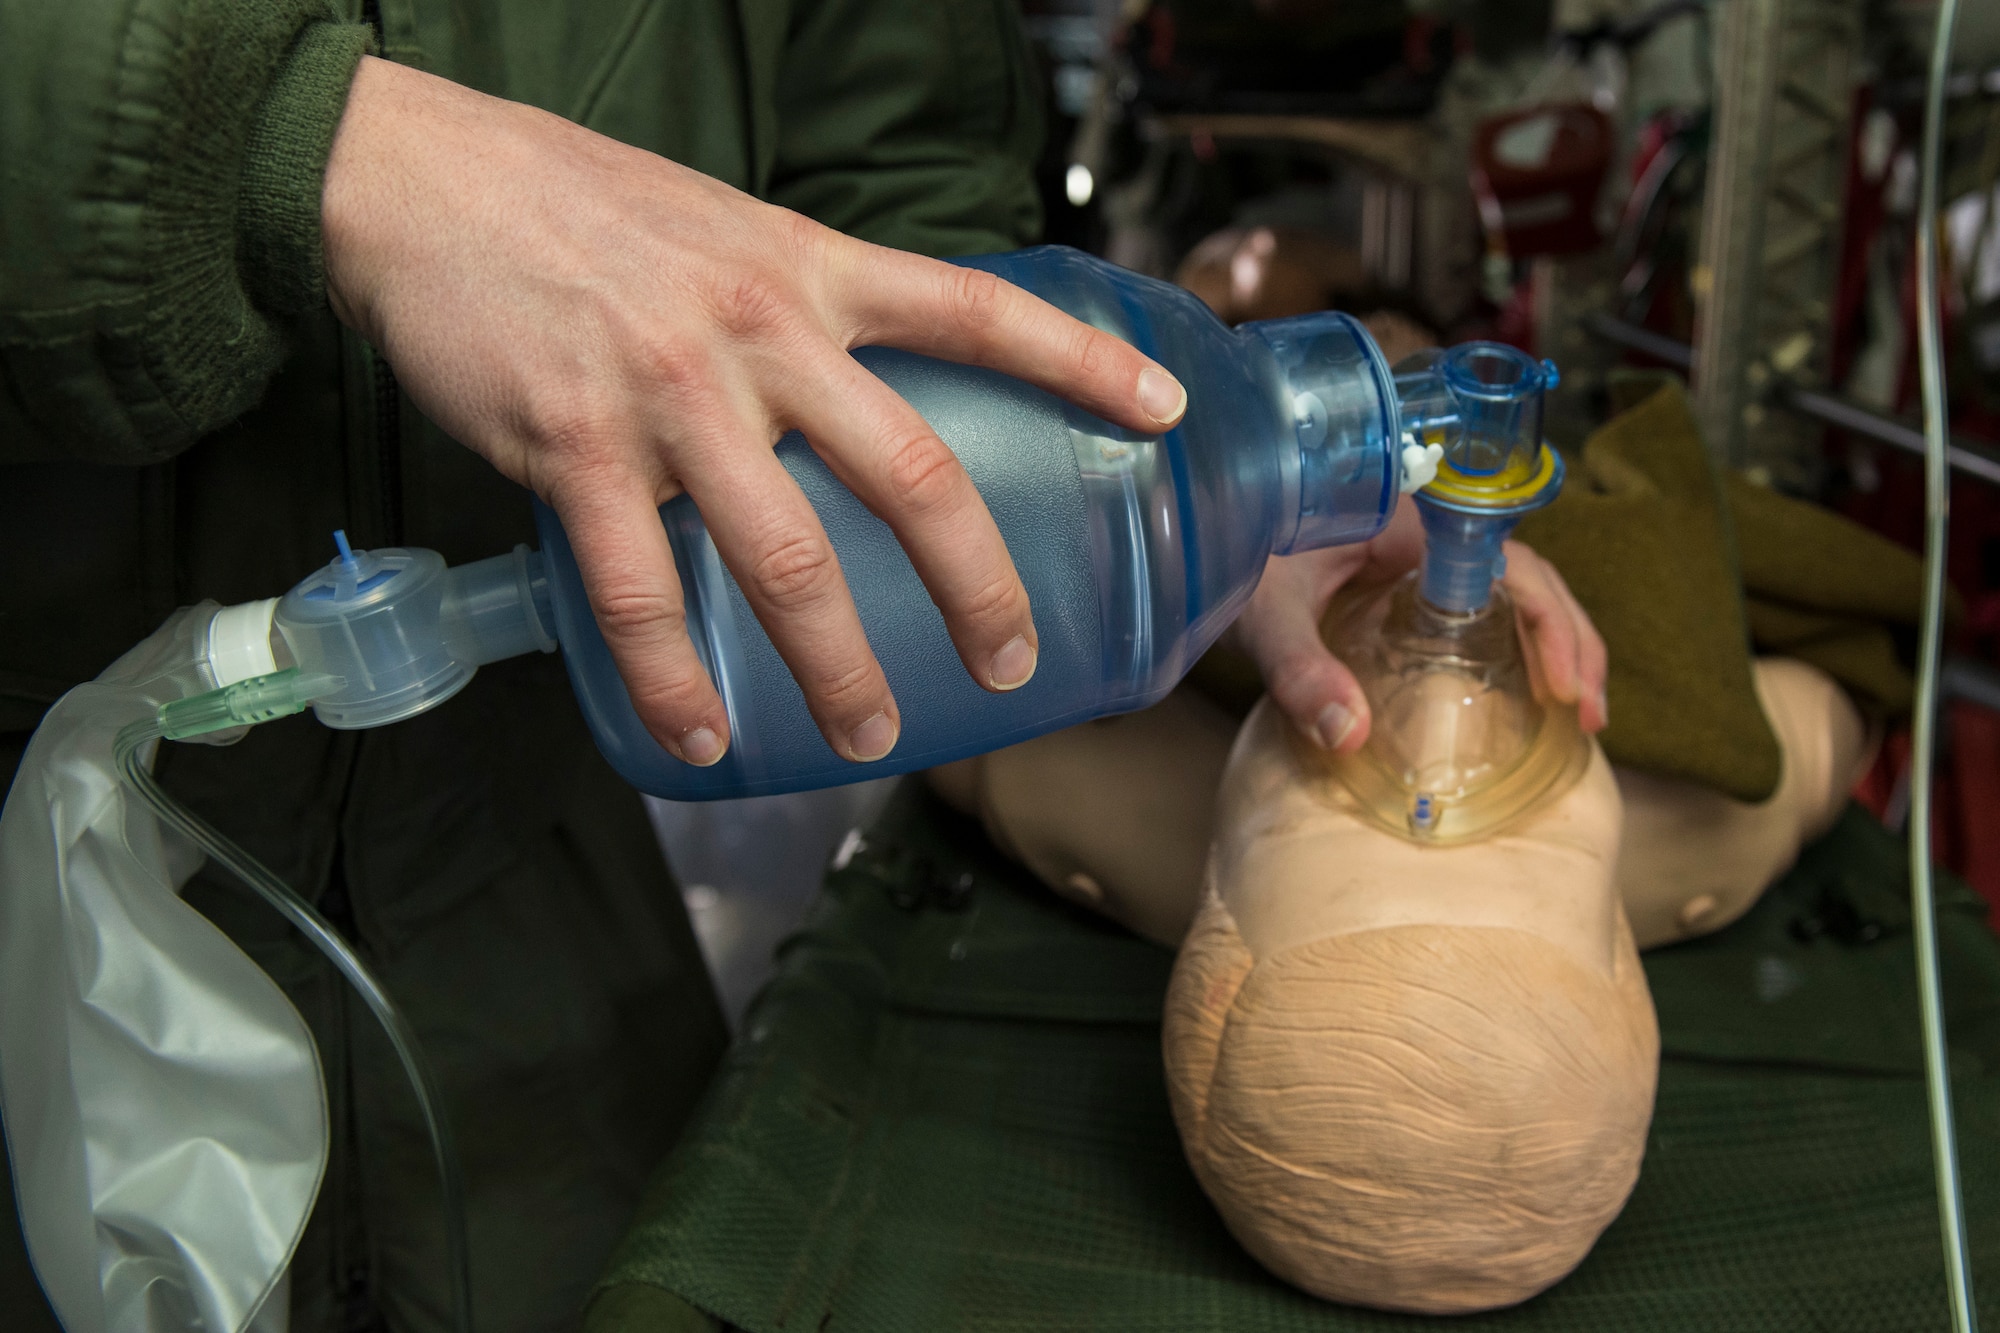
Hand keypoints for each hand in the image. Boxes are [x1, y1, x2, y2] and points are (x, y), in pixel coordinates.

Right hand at [320, 58, 1186, 766]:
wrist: (423, 179)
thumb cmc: (576, 207)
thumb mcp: (726, 228)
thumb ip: (799, 306)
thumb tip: (847, 394)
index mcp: (810, 270)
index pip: (976, 311)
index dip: (1081, 364)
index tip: (1162, 411)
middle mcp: (761, 332)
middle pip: (911, 475)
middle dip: (977, 585)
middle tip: (1011, 662)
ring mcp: (671, 395)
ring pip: (784, 558)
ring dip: (837, 665)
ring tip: (873, 733)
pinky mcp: (575, 448)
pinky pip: (641, 594)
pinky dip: (673, 681)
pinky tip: (699, 739)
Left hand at [1225, 497, 1609, 751]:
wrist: (1189, 514)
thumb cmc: (1225, 550)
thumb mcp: (1263, 613)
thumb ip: (1299, 670)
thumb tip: (1350, 738)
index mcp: (1411, 522)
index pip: (1511, 567)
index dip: (1554, 625)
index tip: (1569, 688)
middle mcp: (1425, 529)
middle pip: (1525, 577)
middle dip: (1571, 641)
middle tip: (1591, 716)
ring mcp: (1414, 549)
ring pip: (1506, 587)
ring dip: (1548, 640)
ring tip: (1575, 711)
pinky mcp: (1395, 572)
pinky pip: (1470, 598)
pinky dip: (1507, 638)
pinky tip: (1516, 684)